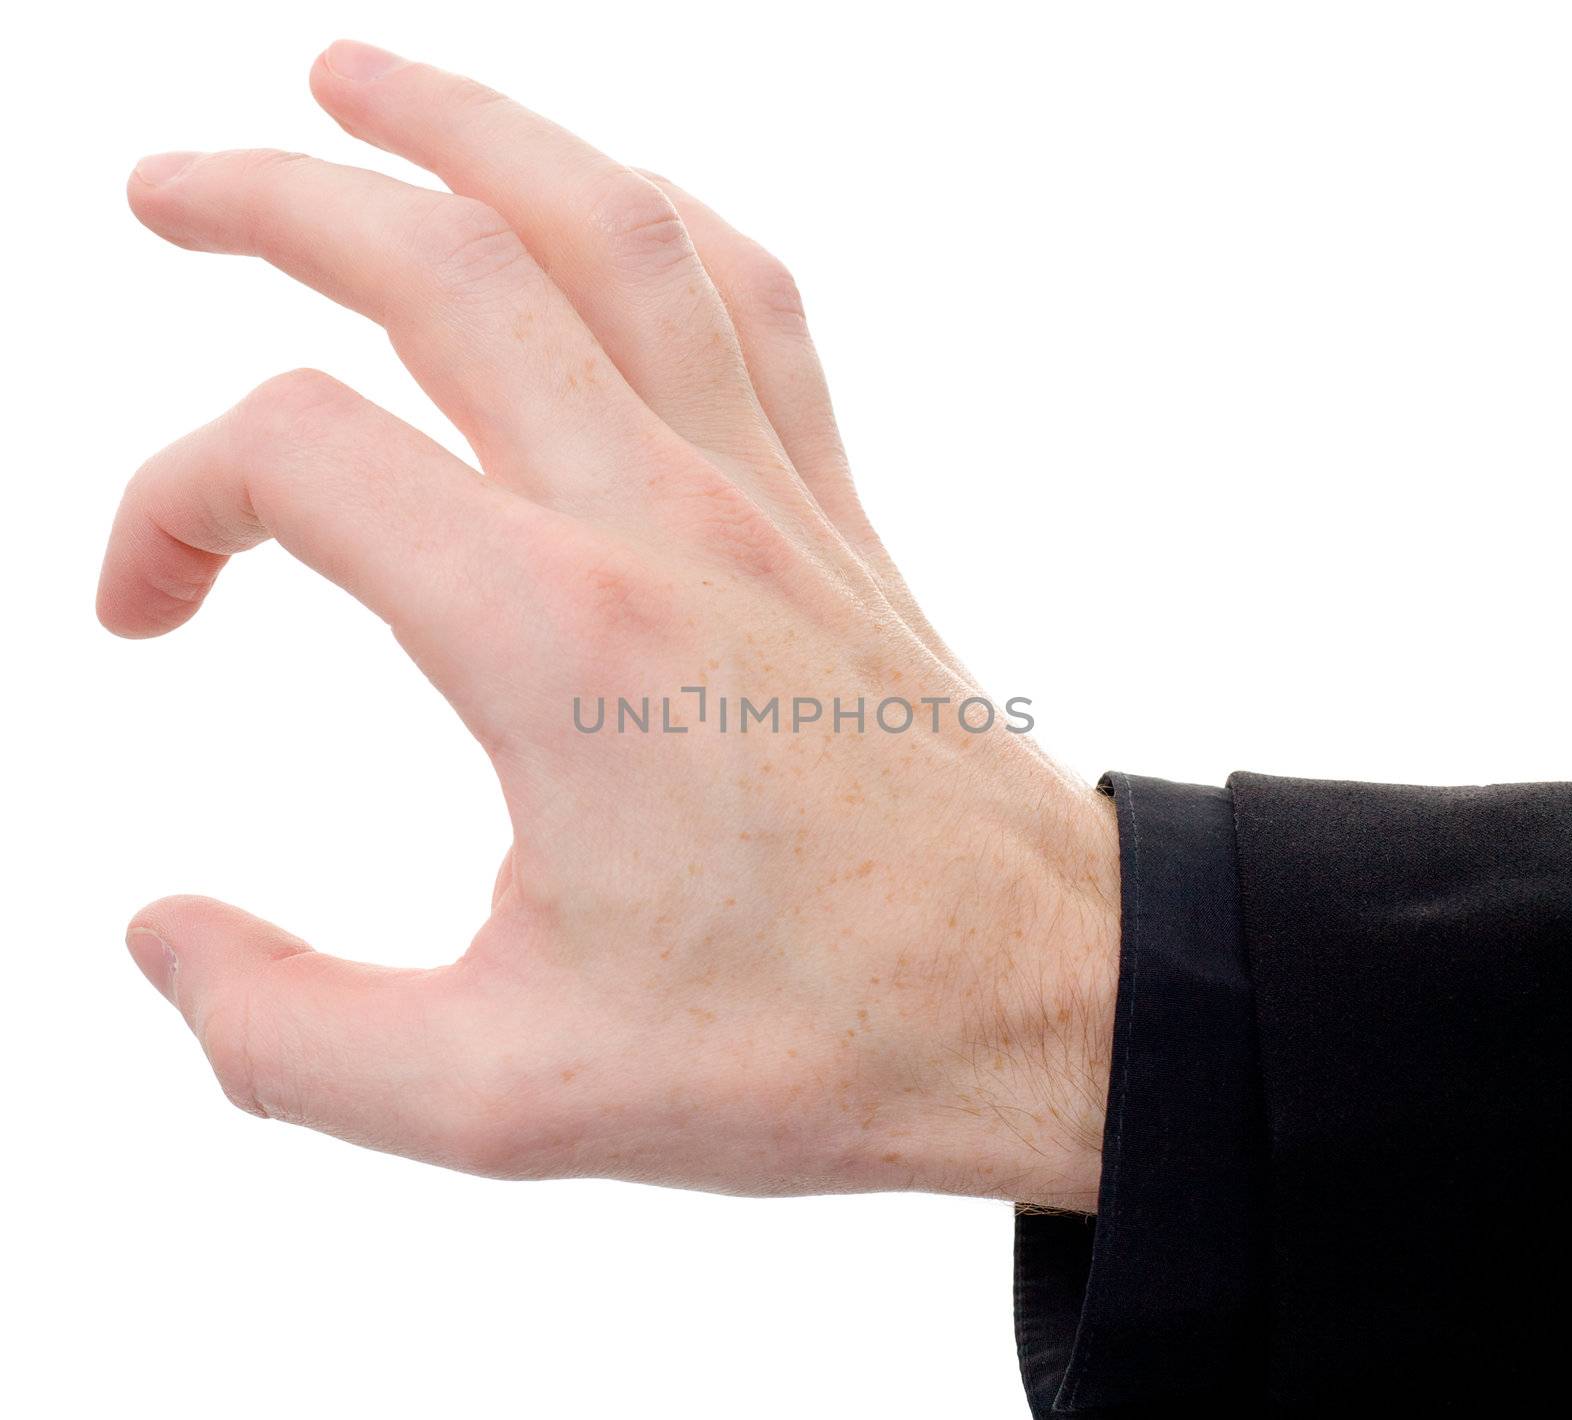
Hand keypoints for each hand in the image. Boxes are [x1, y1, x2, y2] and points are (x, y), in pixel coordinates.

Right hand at [98, 41, 1119, 1208]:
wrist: (1041, 1001)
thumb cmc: (813, 1046)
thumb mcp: (509, 1094)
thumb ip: (292, 1037)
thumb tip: (165, 937)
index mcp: (563, 642)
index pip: (300, 458)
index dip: (165, 505)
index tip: (144, 607)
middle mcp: (668, 523)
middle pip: (447, 261)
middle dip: (278, 198)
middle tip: (167, 188)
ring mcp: (769, 496)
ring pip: (614, 225)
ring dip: (472, 130)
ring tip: (357, 85)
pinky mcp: (833, 512)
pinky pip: (749, 300)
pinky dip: (652, 218)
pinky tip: (592, 207)